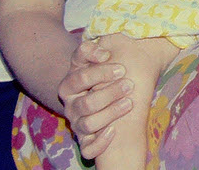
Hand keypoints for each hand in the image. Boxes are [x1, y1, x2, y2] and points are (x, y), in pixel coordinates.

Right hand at [57, 39, 133, 157]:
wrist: (99, 91)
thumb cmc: (101, 73)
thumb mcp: (93, 57)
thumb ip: (91, 49)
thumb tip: (103, 53)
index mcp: (69, 85)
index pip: (79, 79)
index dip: (100, 73)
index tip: (121, 68)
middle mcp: (71, 106)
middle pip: (86, 103)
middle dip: (109, 93)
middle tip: (129, 84)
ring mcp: (78, 124)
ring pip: (88, 124)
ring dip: (110, 114)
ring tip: (129, 103)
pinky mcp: (86, 140)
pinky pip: (88, 149)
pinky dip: (99, 142)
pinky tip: (114, 131)